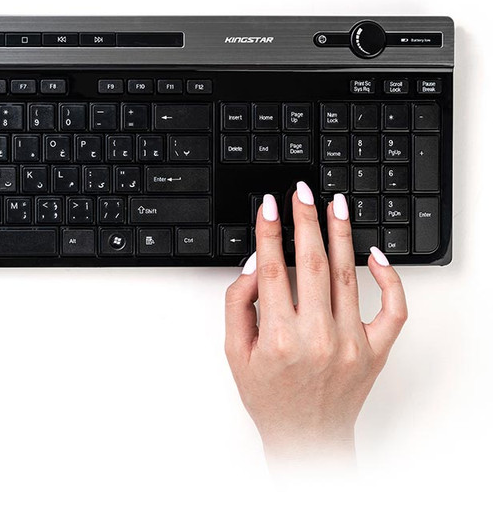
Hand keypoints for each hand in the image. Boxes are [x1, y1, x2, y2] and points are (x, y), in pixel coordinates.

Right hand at [224, 182, 406, 468]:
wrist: (307, 437)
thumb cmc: (270, 397)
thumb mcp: (236, 352)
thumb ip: (238, 304)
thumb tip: (253, 265)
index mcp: (279, 337)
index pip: (273, 268)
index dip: (269, 230)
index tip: (269, 205)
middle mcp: (318, 337)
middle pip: (313, 263)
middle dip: (306, 219)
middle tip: (303, 191)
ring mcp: (351, 343)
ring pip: (349, 275)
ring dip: (341, 234)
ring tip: (336, 204)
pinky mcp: (376, 350)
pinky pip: (392, 309)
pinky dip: (388, 278)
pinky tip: (375, 254)